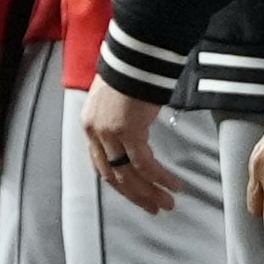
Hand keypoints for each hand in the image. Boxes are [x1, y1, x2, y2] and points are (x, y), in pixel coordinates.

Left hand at [82, 77, 178, 214]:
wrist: (134, 55)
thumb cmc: (128, 72)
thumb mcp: (114, 99)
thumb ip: (118, 118)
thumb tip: (133, 131)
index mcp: (90, 125)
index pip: (100, 164)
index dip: (119, 182)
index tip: (135, 194)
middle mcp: (95, 132)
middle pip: (113, 175)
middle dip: (135, 194)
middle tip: (154, 208)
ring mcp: (110, 133)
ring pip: (129, 174)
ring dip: (150, 192)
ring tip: (167, 204)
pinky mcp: (129, 131)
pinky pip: (145, 163)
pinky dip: (159, 177)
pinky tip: (173, 185)